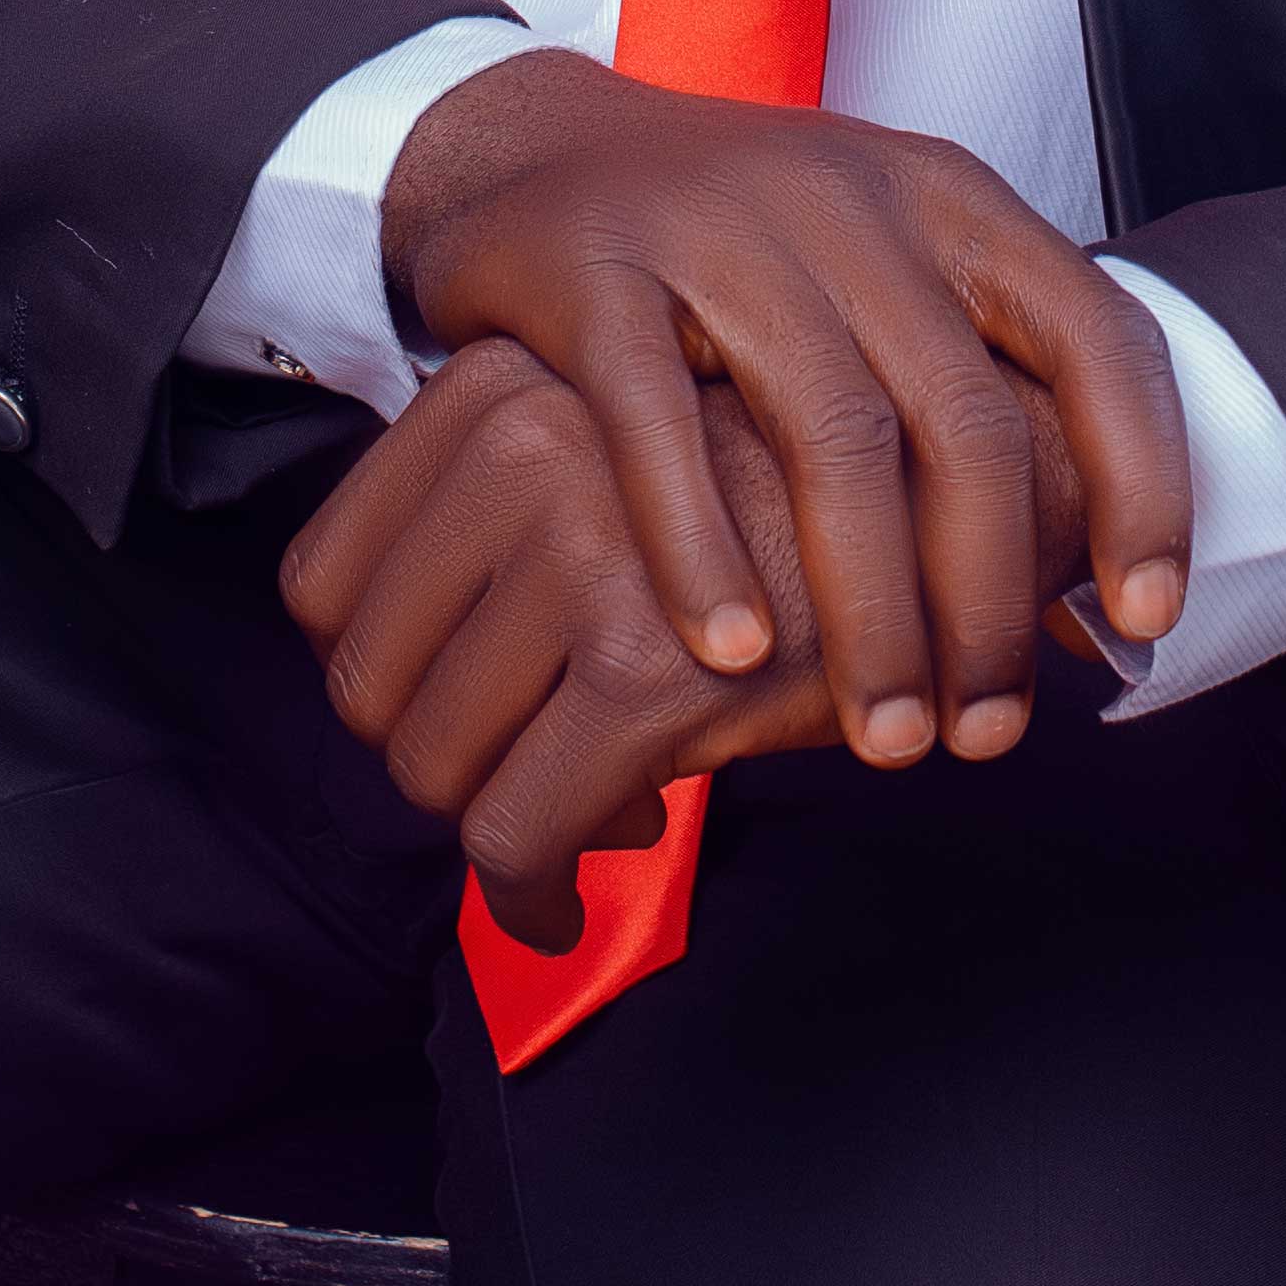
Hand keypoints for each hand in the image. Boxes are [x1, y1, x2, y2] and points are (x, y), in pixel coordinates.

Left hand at [281, 337, 845, 950]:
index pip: (321, 581)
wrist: (964, 499)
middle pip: (365, 680)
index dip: (369, 673)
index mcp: (496, 385)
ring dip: (486, 823)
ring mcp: (583, 550)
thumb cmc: (786, 497)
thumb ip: (498, 518)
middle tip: (503, 782)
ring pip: (432, 764)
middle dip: (430, 760)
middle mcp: (523, 446)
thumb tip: (390, 686)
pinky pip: (516, 834)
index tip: (436, 711)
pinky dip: (529, 896)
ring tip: (556, 826)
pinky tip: (567, 901)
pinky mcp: (648, 670)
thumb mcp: (617, 447)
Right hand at [376, 52, 1189, 774]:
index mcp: (951, 199)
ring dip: (873, 608)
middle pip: (965, 416)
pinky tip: (732, 654)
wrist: (533, 144)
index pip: (1099, 334)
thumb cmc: (743, 245)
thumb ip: (984, 393)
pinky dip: (701, 549)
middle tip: (986, 731)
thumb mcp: (889, 267)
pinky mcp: (598, 268)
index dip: (1143, 482)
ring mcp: (722, 226)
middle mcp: (853, 200)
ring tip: (886, 735)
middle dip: (991, 596)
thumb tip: (1099, 594)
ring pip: (834, 434)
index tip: (1146, 614)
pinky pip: (658, 425)